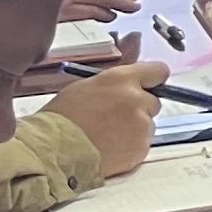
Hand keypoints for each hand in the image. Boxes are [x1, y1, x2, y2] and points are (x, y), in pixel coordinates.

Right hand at [45, 60, 161, 180]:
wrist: (54, 151)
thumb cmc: (62, 118)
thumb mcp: (86, 86)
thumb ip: (115, 78)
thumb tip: (133, 60)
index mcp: (122, 79)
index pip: (158, 71)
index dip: (151, 80)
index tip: (146, 86)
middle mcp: (137, 99)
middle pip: (153, 101)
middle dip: (139, 109)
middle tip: (114, 118)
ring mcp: (142, 125)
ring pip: (147, 125)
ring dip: (134, 130)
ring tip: (105, 136)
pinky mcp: (141, 148)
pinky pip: (141, 145)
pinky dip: (130, 148)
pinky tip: (108, 148)